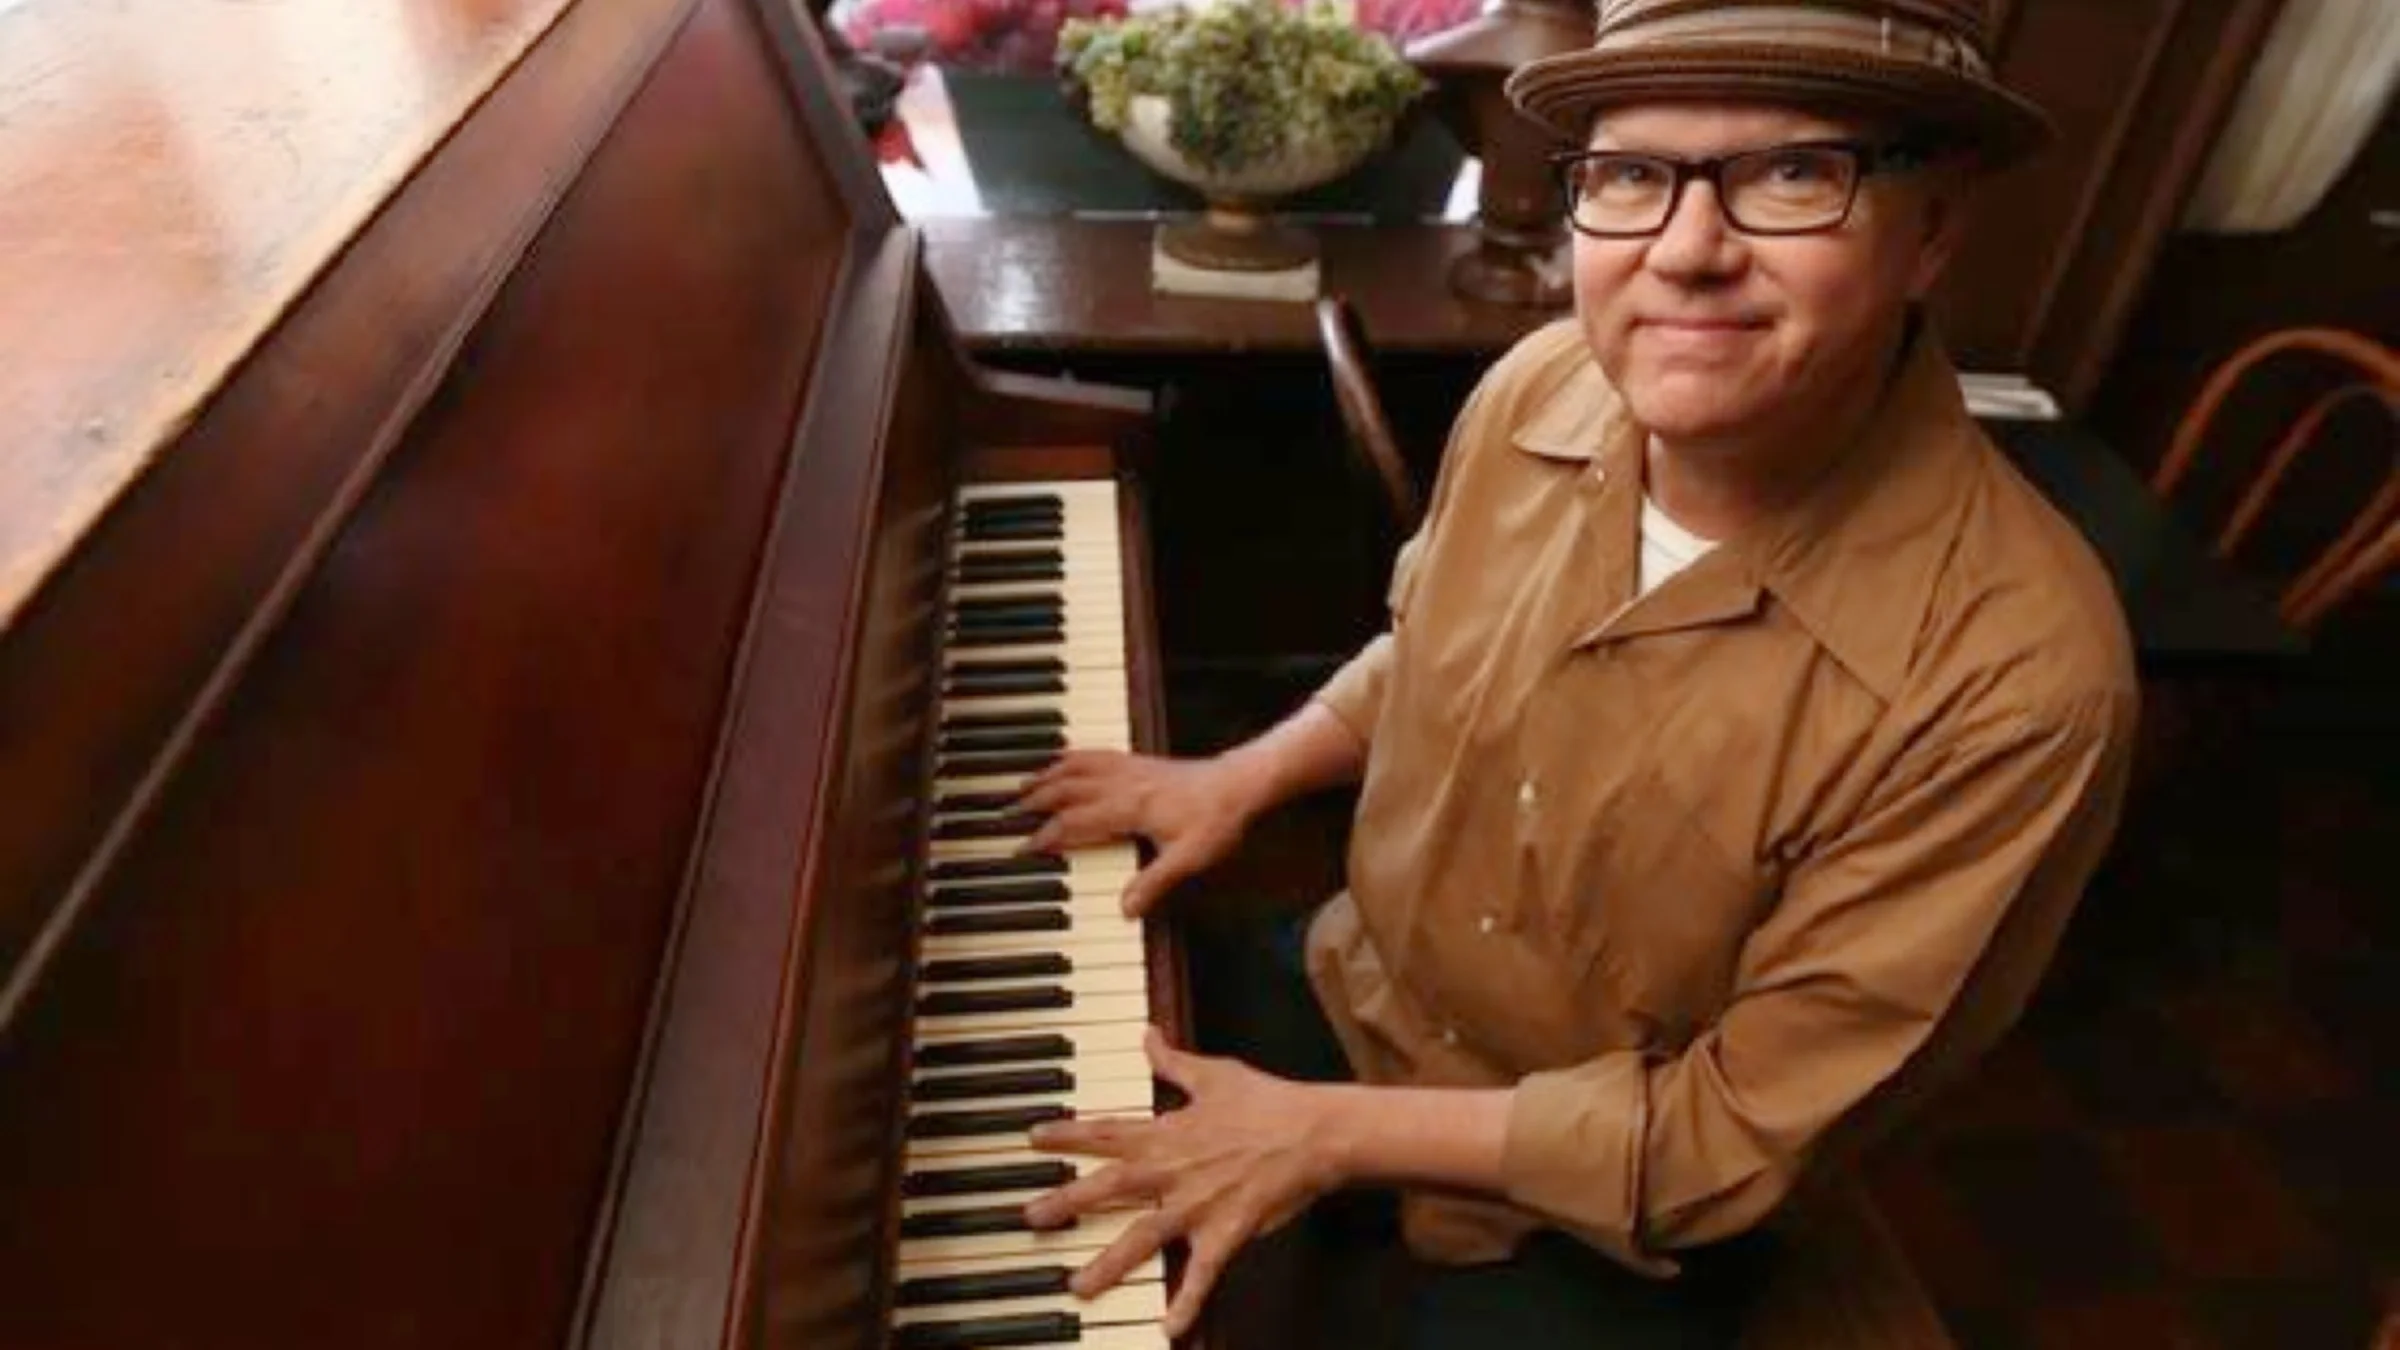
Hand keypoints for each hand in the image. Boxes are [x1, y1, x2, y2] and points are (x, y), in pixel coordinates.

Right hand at [1016, 751, 1257, 915]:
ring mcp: (1128, 769)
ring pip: (1074, 767)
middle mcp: (1122, 784)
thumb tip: (1125, 910)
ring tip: (1020, 786)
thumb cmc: (1217, 819)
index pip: (1074, 822)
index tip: (1020, 848)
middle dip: (1031, 802)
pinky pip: (1093, 753)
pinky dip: (1069, 756)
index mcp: (1128, 808)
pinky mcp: (1137, 761)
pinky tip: (1060, 759)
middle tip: (1005, 815)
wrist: (1241, 783)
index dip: (1044, 835)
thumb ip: (1154, 883)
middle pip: (1064, 789)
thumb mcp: (1189, 859)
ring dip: (1044, 776)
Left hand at [1022, 1028, 1344, 1338]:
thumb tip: (1149, 1034)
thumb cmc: (1268, 1102)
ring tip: (1079, 1287)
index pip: (1106, 1131)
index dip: (1067, 1133)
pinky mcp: (1225, 1232)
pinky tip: (1168, 1329)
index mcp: (1167, 1131)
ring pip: (1143, 1236)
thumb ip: (1173, 1061)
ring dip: (1109, 1262)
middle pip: (1110, 1186)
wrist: (1314, 1132)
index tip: (1033, 1137)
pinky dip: (1185, 1301)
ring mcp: (1197, 1204)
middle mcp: (1173, 1169)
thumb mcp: (1215, 1074)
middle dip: (1067, 1201)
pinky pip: (1201, 1273)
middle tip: (1032, 1218)